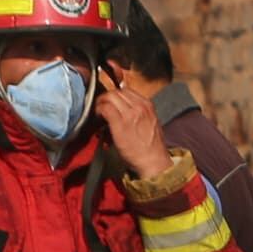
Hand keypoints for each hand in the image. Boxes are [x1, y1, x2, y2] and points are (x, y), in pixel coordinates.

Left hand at [96, 60, 170, 175]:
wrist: (153, 161)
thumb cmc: (150, 146)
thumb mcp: (149, 122)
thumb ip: (137, 112)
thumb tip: (121, 107)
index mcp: (147, 105)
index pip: (126, 90)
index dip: (115, 95)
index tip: (110, 102)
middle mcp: (139, 106)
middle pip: (117, 91)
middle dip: (107, 97)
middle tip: (101, 106)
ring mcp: (130, 114)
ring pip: (110, 96)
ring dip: (101, 102)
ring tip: (99, 112)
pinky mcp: (120, 124)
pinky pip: (106, 108)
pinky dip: (99, 110)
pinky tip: (98, 117)